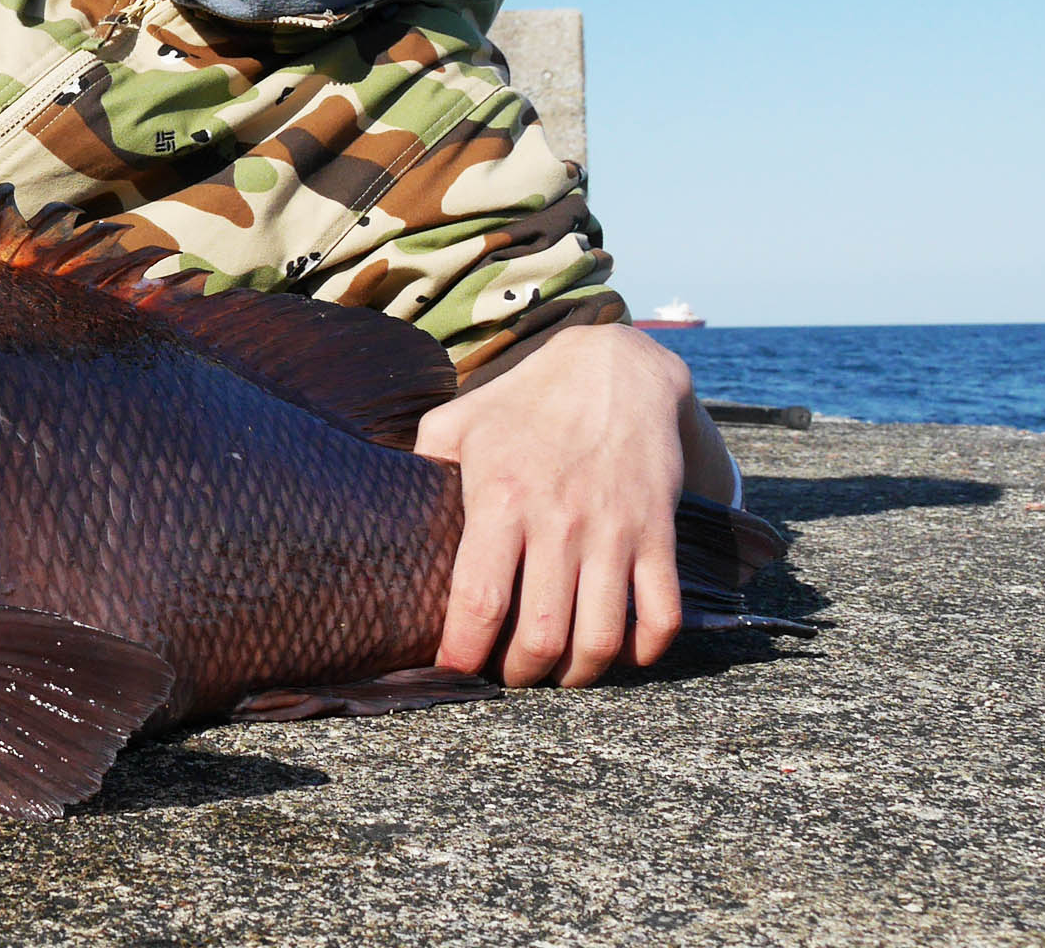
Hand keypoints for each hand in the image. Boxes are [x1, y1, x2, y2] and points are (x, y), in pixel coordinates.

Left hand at [412, 323, 722, 687]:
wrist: (617, 369)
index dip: (463, 652)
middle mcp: (559, 521)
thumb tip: (384, 511)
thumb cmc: (525, 403)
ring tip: (557, 671)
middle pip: (540, 635)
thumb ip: (421, 465)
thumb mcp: (459, 420)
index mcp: (500, 497)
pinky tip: (617, 651)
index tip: (453, 670)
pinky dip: (640, 651)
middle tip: (507, 675)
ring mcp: (614, 531)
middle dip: (519, 675)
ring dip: (576, 674)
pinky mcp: (658, 533)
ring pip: (599, 639)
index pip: (478, 599)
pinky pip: (660, 616)